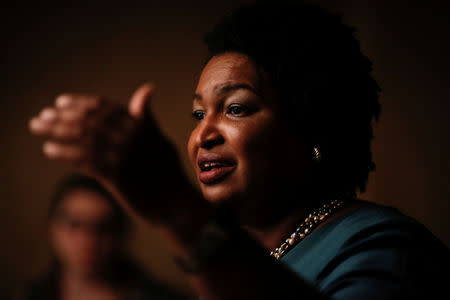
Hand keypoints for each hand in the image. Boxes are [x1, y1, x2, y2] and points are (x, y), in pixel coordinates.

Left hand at [29, 83, 191, 223]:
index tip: (59, 102)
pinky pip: (84, 161)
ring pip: (83, 138)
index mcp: (140, 125)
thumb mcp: (159, 138)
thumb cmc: (167, 170)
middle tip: (40, 117)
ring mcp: (123, 156)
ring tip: (38, 128)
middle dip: (61, 117)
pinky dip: (64, 153)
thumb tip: (147, 88)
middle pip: (89, 120)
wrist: (174, 202)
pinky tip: (50, 150)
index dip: (80, 103)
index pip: (104, 107)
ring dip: (56, 131)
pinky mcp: (116, 176)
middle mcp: (131, 136)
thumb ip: (145, 117)